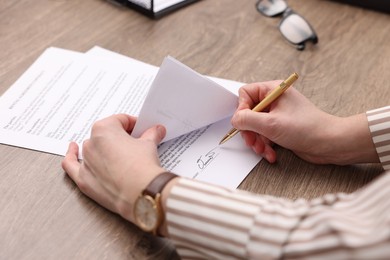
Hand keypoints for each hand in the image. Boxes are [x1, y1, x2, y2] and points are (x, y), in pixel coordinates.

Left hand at [61, 114, 165, 222]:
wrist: (142, 193)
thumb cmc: (143, 167)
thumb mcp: (149, 145)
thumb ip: (151, 134)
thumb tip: (156, 130)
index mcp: (104, 129)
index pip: (120, 120)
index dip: (134, 124)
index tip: (142, 129)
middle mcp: (91, 143)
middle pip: (106, 134)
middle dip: (120, 137)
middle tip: (136, 143)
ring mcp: (86, 162)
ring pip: (92, 148)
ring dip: (104, 148)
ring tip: (120, 154)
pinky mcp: (83, 180)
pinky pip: (71, 165)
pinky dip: (71, 156)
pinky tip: (72, 149)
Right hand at [231, 81, 377, 164]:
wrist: (329, 144)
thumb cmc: (307, 128)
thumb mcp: (270, 124)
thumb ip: (247, 120)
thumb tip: (235, 120)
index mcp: (273, 90)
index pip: (246, 94)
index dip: (242, 109)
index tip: (244, 123)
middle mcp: (274, 100)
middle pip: (249, 113)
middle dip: (249, 130)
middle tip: (252, 141)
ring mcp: (278, 114)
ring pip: (255, 126)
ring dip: (257, 141)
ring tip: (263, 150)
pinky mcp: (281, 127)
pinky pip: (265, 135)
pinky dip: (265, 145)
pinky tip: (271, 153)